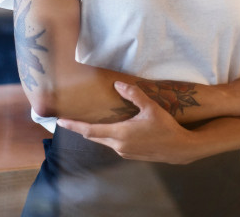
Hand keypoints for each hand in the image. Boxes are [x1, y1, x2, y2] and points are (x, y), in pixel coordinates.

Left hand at [56, 81, 198, 164]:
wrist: (179, 149)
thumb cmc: (166, 127)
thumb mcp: (150, 108)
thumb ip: (134, 95)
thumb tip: (117, 85)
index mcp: (120, 134)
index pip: (90, 130)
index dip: (74, 125)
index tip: (60, 121)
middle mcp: (119, 146)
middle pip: (94, 136)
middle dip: (81, 128)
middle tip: (68, 120)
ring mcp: (124, 152)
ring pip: (103, 141)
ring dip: (95, 132)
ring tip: (86, 122)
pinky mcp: (130, 155)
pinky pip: (112, 144)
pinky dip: (106, 136)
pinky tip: (108, 129)